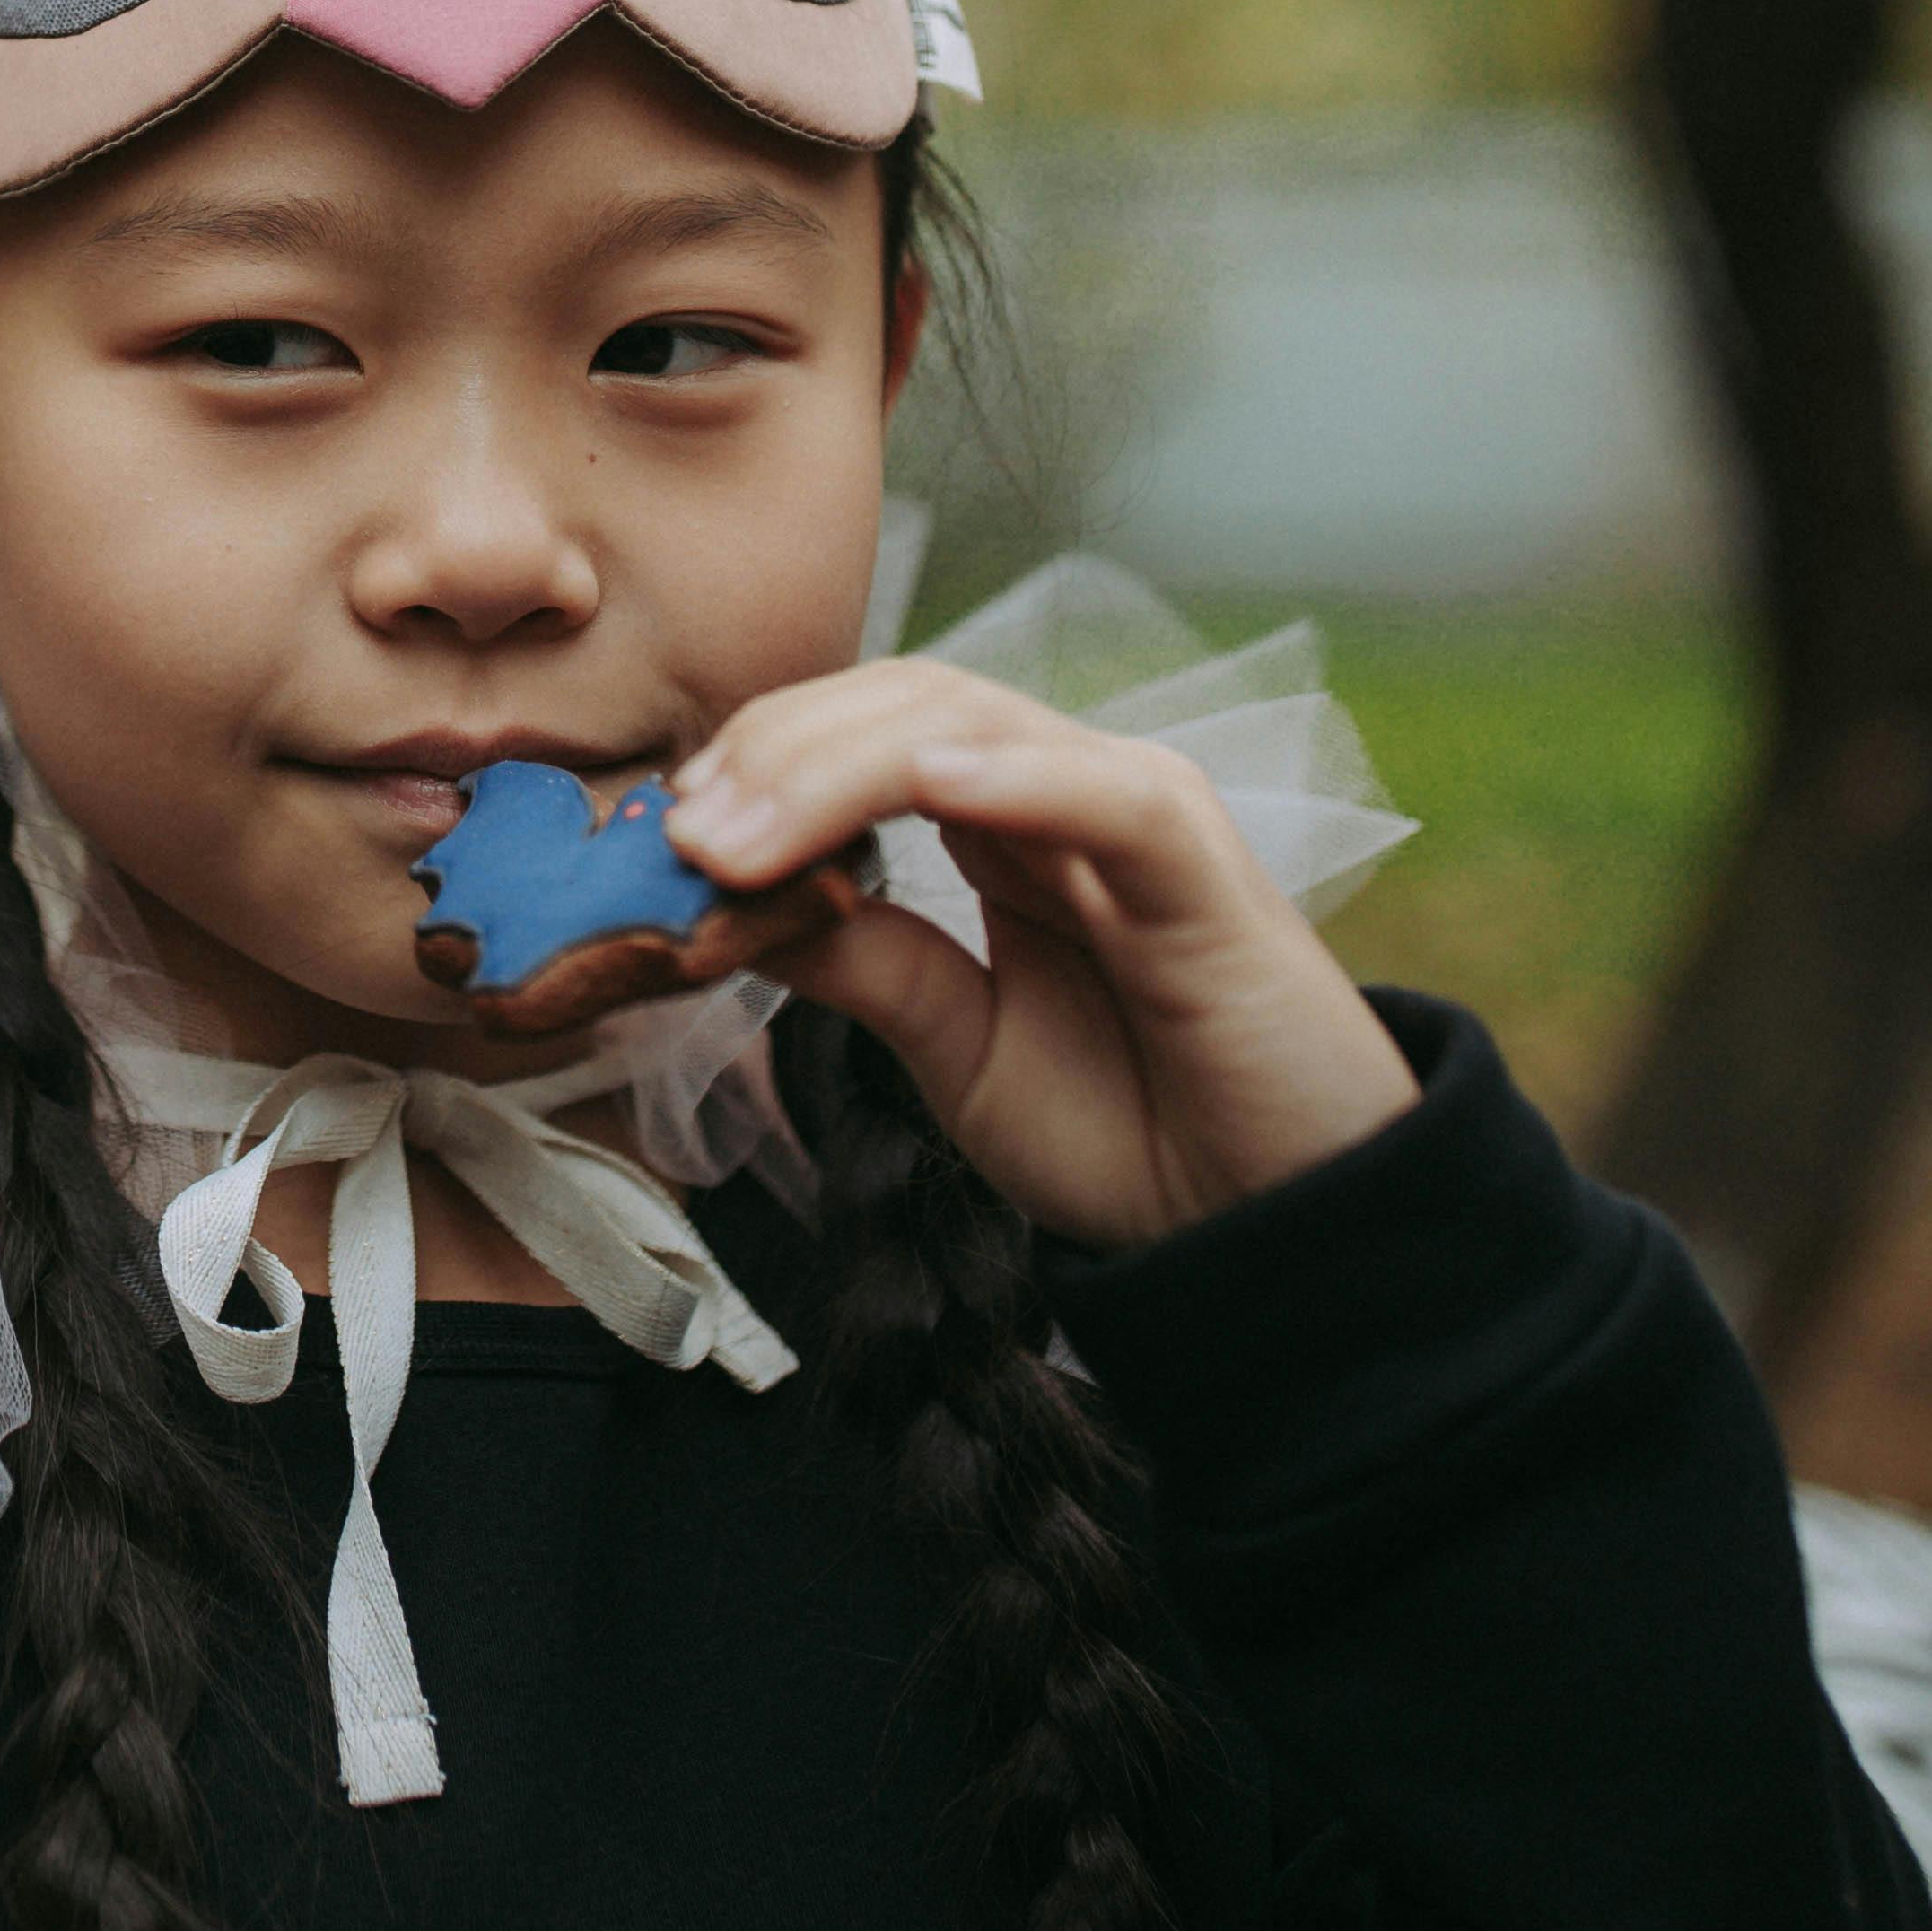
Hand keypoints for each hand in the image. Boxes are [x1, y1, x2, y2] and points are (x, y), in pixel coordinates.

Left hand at [666, 659, 1415, 1246]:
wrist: (1274, 1225)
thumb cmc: (1134, 1128)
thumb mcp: (954, 1043)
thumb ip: (862, 960)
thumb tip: (727, 900)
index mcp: (996, 827)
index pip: (855, 737)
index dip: (751, 766)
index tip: (657, 838)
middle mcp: (1056, 794)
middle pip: (894, 705)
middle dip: (772, 753)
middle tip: (680, 831)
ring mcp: (1130, 811)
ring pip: (970, 723)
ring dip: (839, 761)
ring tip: (745, 826)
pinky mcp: (1202, 860)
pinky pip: (1105, 791)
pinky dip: (1015, 777)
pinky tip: (930, 784)